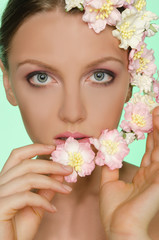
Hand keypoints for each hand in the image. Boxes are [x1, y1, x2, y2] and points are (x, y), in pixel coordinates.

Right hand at [0, 144, 72, 239]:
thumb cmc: (19, 228)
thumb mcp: (37, 206)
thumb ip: (46, 189)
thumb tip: (60, 173)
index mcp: (7, 180)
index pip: (17, 155)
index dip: (35, 147)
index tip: (53, 148)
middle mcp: (0, 184)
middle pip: (26, 164)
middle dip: (50, 165)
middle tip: (69, 169)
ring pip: (28, 178)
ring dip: (52, 183)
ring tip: (67, 190)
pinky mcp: (0, 208)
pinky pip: (25, 197)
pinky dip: (43, 201)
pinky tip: (53, 209)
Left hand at [99, 106, 158, 239]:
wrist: (119, 228)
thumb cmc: (116, 211)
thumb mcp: (108, 184)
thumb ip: (109, 168)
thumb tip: (105, 155)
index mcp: (144, 175)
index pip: (150, 149)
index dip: (149, 134)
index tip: (146, 119)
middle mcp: (154, 173)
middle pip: (157, 145)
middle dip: (156, 127)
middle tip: (154, 110)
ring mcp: (158, 175)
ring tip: (156, 112)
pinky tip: (158, 125)